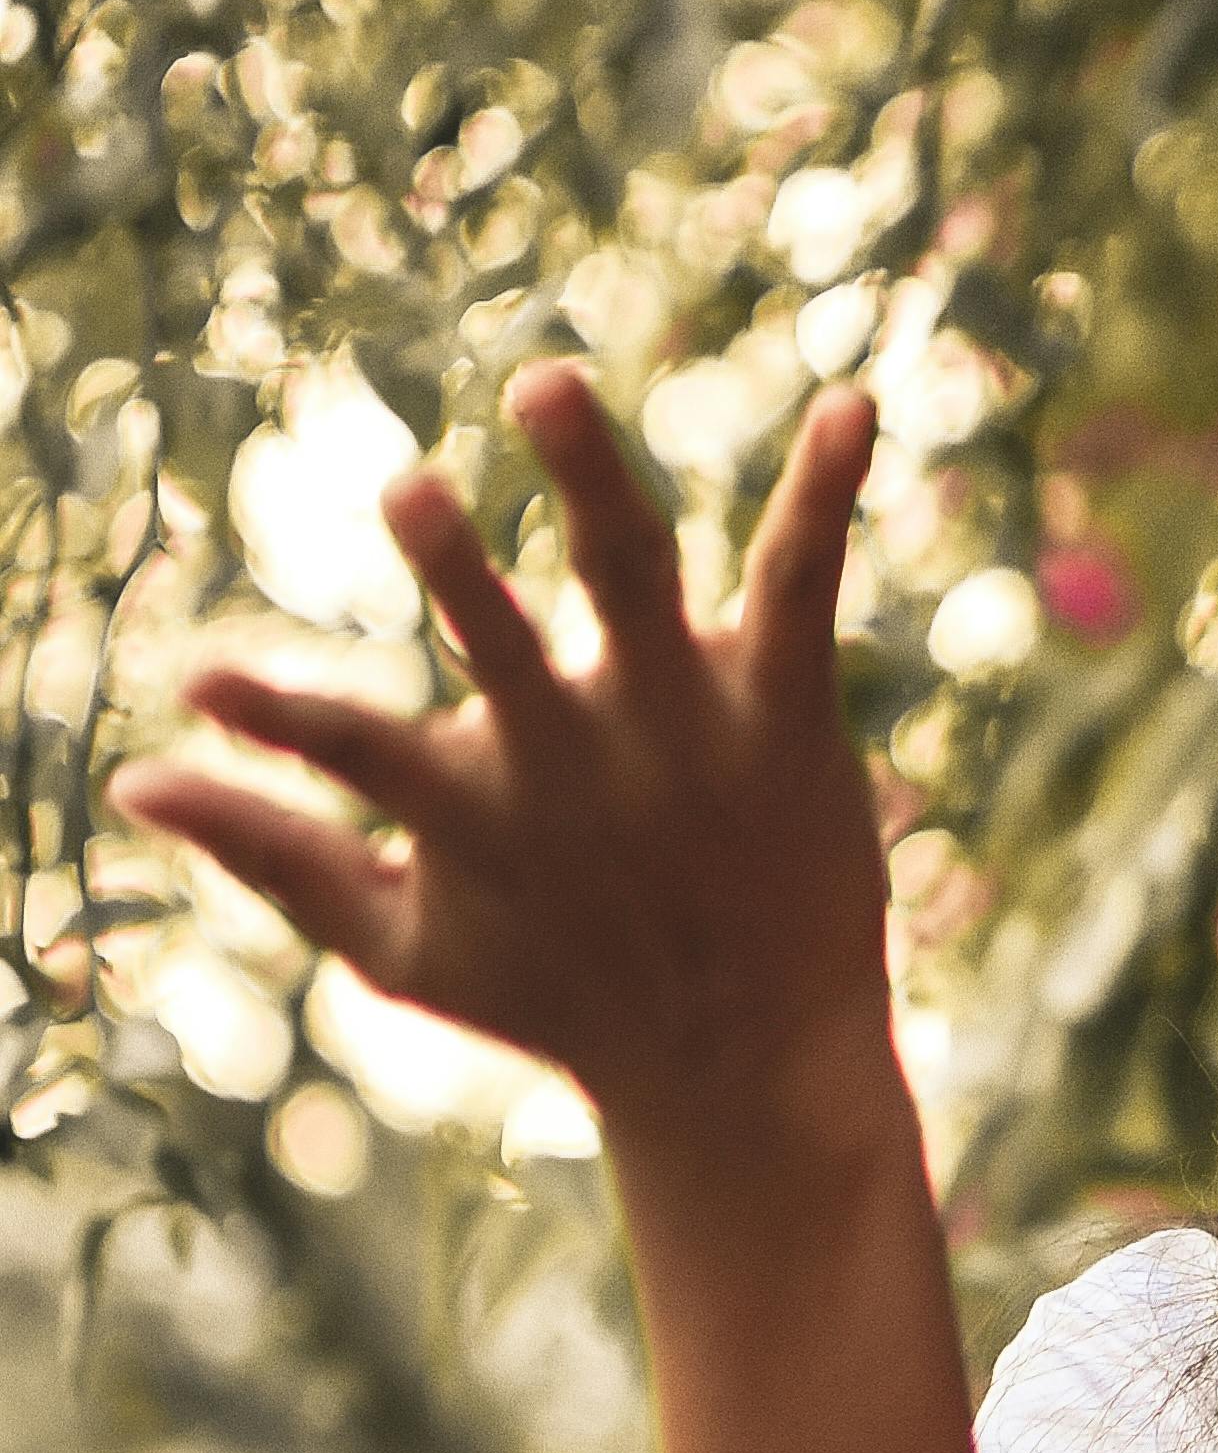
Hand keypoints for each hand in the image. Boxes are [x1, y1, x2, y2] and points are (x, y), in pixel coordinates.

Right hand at [110, 366, 899, 1174]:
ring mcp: (687, 730)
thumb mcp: (400, 945)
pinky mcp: (786, 710)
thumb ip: (272, 856)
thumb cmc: (559, 993)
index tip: (199, 681)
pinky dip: (822, 491)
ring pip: (633, 582)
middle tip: (405, 493)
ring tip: (546, 387)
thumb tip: (131, 782)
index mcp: (478, 816)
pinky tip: (851, 402)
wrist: (754, 1064)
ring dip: (591, 481)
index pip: (357, 754)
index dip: (274, 723)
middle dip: (454, 573)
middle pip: (505, 649)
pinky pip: (800, 582)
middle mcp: (580, 765)